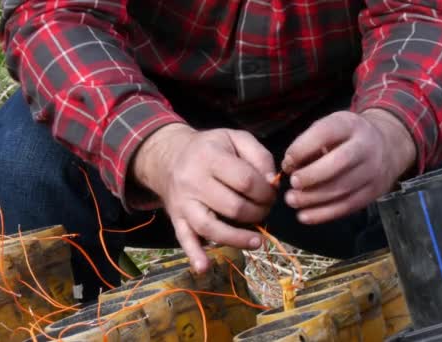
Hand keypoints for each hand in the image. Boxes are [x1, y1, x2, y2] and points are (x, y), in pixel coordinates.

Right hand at [133, 124, 276, 272]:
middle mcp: (193, 181)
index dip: (265, 192)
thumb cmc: (210, 148)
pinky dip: (194, 255)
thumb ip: (259, 155)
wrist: (169, 156)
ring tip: (257, 242)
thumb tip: (272, 182)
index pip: (245, 181)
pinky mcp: (177, 218)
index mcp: (210, 157)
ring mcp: (183, 202)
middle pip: (233, 207)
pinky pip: (184, 239)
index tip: (271, 194)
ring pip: (210, 227)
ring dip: (237, 239)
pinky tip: (204, 268)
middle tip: (265, 211)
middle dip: (257, 213)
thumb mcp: (234, 138)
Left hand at [282, 109, 415, 223]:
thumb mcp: (329, 129)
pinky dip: (323, 214)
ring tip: (292, 200)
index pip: (325, 133)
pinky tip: (304, 216)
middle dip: (312, 174)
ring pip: (343, 187)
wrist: (387, 146)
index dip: (303, 148)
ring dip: (313, 197)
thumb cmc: (345, 138)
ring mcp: (373, 170)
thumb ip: (307, 144)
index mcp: (349, 125)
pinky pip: (348, 206)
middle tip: (293, 182)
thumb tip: (288, 167)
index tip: (288, 160)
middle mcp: (366, 146)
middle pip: (340, 161)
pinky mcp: (374, 192)